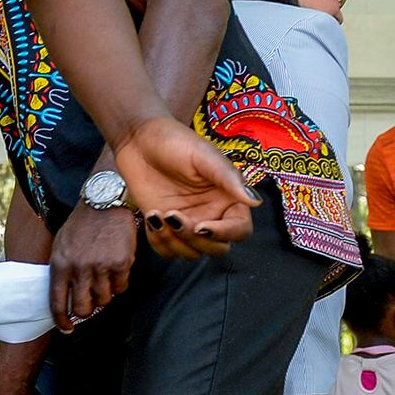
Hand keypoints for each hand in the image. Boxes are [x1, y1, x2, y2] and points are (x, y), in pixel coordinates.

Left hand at [49, 202, 136, 330]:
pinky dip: (120, 283)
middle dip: (87, 309)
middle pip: (83, 308)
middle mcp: (78, 268)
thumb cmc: (81, 225)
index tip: (67, 328)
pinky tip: (117, 269)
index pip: (57, 303)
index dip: (62, 320)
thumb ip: (61, 272)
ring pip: (104, 299)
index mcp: (59, 264)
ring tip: (104, 278)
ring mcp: (101, 266)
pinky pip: (121, 287)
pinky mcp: (121, 263)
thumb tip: (65, 300)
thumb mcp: (60, 246)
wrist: (104, 201)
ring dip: (105, 294)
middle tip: (92, 301)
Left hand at [116, 120, 256, 258]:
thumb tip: (256, 202)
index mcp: (229, 199)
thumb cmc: (175, 142)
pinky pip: (168, 251)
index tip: (200, 226)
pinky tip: (151, 218)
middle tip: (173, 216)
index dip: (223, 234)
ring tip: (158, 215)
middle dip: (196, 241)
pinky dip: (159, 242)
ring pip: (192, 253)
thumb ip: (229, 178)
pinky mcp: (165, 227)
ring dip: (174, 242)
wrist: (139, 140)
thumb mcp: (204, 156)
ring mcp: (188, 223)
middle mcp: (212, 214)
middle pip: (218, 249)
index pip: (240, 230)